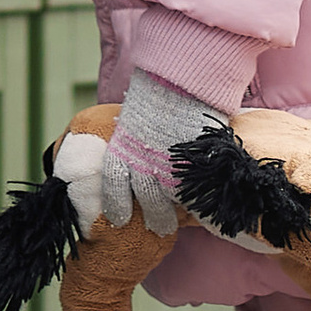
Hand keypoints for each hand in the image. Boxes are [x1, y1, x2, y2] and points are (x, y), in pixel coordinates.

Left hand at [97, 70, 217, 231]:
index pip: (113, 183)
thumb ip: (132, 141)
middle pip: (145, 200)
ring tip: (177, 224)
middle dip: (153, 218)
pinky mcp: (191, 165)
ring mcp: (168, 165)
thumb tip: (134, 156)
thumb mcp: (134, 116)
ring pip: (170, 200)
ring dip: (174, 214)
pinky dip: (194, 199)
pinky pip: (192, 189)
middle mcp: (142, 161)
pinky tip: (197, 203)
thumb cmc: (157, 92)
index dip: (115, 205)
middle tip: (159, 230)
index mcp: (122, 146)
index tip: (120, 220)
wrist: (180, 80)